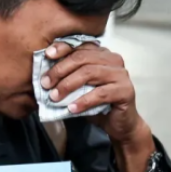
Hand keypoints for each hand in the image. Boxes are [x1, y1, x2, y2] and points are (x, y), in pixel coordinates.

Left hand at [41, 41, 154, 171]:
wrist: (118, 124)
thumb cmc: (96, 104)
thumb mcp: (79, 88)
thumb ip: (68, 76)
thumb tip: (45, 74)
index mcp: (102, 54)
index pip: (80, 46)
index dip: (63, 49)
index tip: (47, 55)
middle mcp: (113, 60)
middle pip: (82, 58)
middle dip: (60, 70)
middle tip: (46, 84)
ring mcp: (121, 74)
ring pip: (89, 73)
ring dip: (68, 85)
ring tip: (55, 97)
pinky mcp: (126, 90)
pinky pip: (100, 93)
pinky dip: (83, 101)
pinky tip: (71, 109)